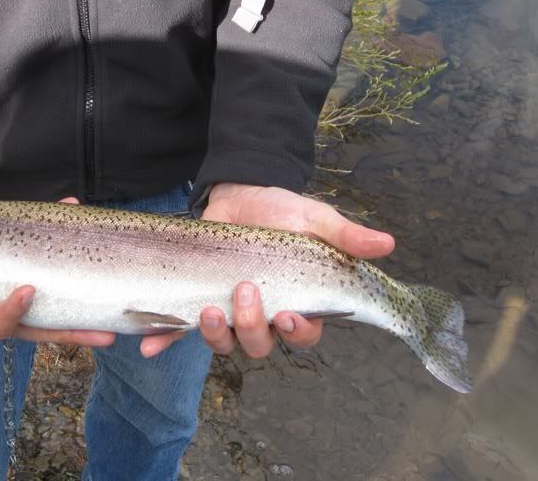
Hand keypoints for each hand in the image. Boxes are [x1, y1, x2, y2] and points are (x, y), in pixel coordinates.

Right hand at [0, 197, 115, 371]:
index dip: (10, 315)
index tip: (27, 292)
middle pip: (34, 326)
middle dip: (68, 332)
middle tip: (105, 334)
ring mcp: (6, 289)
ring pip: (46, 302)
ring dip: (79, 302)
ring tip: (115, 308)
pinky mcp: (13, 265)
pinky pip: (38, 255)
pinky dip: (56, 230)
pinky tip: (72, 206)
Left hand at [140, 182, 394, 358]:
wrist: (240, 193)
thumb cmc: (282, 209)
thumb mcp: (314, 218)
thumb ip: (345, 235)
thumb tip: (388, 243)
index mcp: (294, 300)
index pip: (303, 333)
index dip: (298, 332)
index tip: (289, 314)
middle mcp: (262, 314)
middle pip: (261, 344)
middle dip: (254, 328)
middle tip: (245, 293)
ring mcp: (228, 310)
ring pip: (225, 342)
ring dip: (215, 335)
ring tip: (209, 310)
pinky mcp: (196, 300)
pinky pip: (180, 328)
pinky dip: (165, 338)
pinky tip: (148, 345)